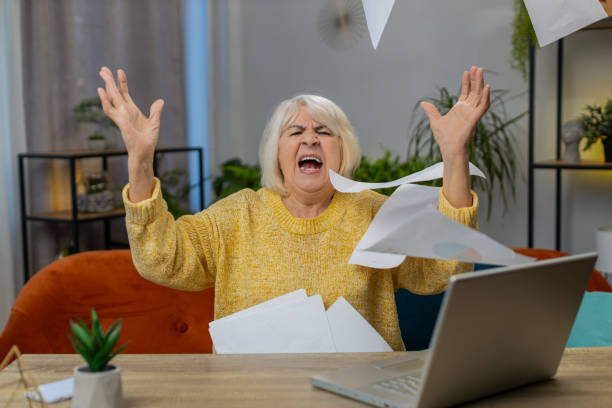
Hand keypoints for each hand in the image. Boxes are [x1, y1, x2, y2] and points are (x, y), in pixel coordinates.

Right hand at [97, 66, 163, 162]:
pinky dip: (105, 99)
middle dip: (110, 80)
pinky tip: (101, 89)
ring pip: (111, 97)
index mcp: (132, 110)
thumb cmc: (148, 140)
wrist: (145, 151)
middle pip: (115, 92)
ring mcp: (121, 115)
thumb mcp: (155, 122)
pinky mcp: (119, 121)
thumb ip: (156, 111)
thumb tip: (160, 100)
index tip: (120, 71)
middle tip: (103, 68)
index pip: (124, 93)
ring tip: (103, 73)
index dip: (122, 82)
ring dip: (107, 85)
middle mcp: (124, 111)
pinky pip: (109, 109)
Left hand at [420, 66, 489, 207]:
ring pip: (479, 95)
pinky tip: (487, 87)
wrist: (448, 148)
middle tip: (477, 67)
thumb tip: (423, 103)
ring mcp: (472, 113)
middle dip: (475, 79)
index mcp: (460, 108)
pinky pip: (483, 106)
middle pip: (474, 91)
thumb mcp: (435, 120)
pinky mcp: (475, 119)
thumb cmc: (444, 137)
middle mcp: (468, 109)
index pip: (466, 92)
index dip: (467, 82)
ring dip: (481, 83)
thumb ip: (431, 111)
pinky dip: (486, 97)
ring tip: (480, 71)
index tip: (466, 71)